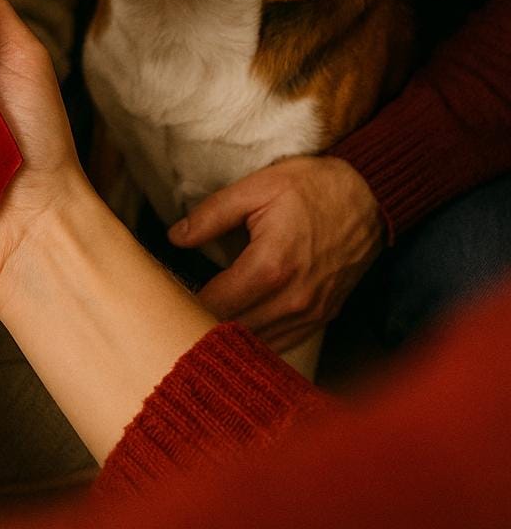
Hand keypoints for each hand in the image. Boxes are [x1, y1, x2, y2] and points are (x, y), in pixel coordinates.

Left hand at [168, 155, 384, 351]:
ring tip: (200, 320)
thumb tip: (175, 237)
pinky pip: (281, 344)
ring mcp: (310, 314)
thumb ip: (212, 214)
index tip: (163, 296)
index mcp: (270, 267)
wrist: (370, 197)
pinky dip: (256, 340)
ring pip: (257, 346)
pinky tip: (237, 328)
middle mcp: (292, 300)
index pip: (213, 305)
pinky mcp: (322, 318)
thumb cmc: (312, 187)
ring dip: (227, 337)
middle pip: (232, 333)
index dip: (182, 304)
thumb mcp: (257, 187)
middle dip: (200, 324)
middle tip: (174, 311)